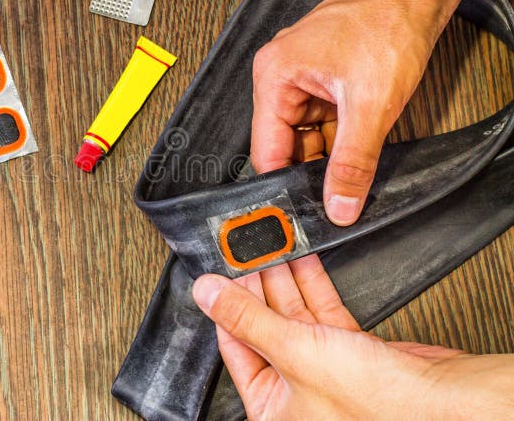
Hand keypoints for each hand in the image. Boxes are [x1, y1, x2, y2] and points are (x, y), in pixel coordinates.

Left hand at [192, 257, 513, 418]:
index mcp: (270, 407)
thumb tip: (207, 294)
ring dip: (283, 279)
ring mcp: (323, 368)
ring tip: (270, 247)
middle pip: (263, 325)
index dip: (226, 305)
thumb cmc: (377, 408)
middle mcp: (294, 390)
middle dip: (256, 286)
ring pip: (293, 315)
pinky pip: (321, 312)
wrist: (443, 406)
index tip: (220, 272)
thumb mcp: (294, 354)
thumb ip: (248, 320)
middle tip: (246, 251)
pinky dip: (312, 284)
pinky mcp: (351, 351)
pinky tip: (301, 260)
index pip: (234, 345)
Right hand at [250, 0, 441, 225]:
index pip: (266, 150)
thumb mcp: (371, 106)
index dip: (285, 185)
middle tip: (339, 190)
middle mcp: (280, 75)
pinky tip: (362, 138)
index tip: (304, 211)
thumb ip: (352, 163)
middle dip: (313, 168)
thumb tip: (339, 205)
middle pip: (286, 144)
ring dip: (332, 150)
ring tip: (359, 151)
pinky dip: (342, 135)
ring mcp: (303, 76)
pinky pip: (324, 121)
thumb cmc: (388, 24)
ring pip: (308, 135)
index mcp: (274, 76)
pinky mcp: (324, 79)